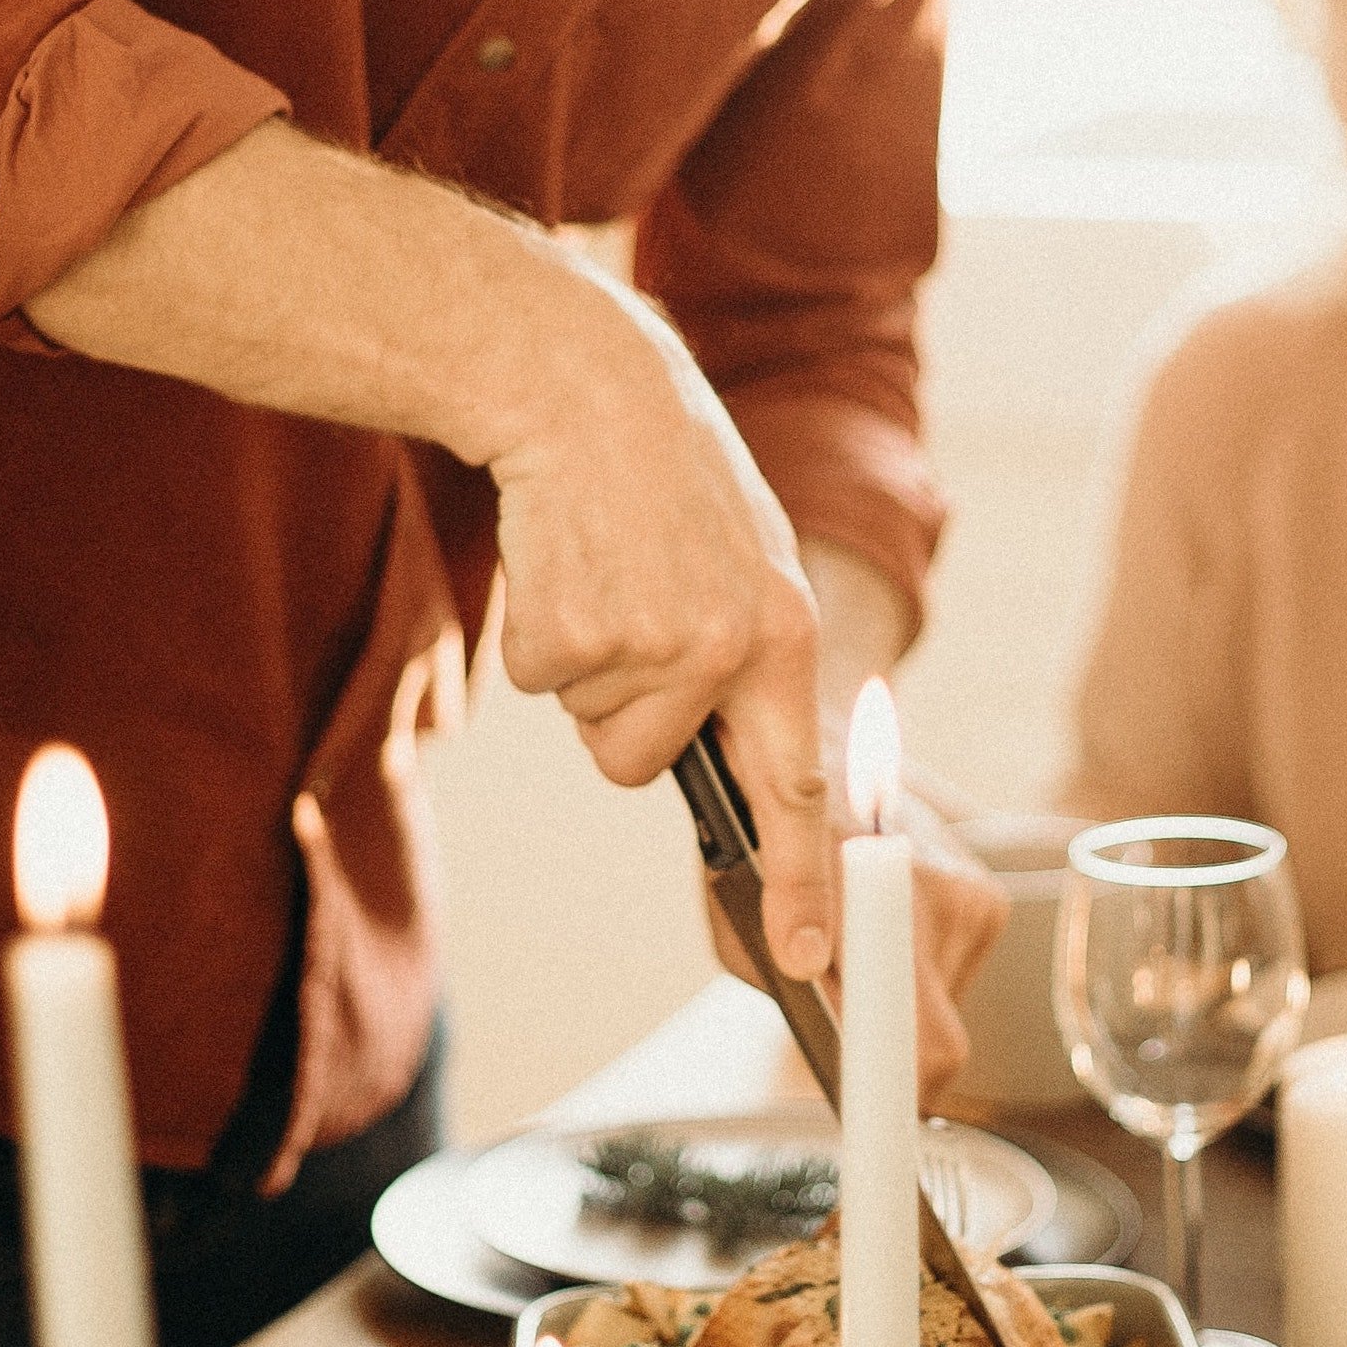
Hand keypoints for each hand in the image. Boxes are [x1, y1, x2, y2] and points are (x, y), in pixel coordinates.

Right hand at [488, 291, 835, 977]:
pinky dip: (538, 633)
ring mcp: (645, 648)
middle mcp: (722, 653)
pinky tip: (561, 560)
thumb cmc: (660, 473)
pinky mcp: (567, 639)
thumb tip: (720, 757)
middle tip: (628, 602)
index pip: (797, 790)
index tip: (807, 961)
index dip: (803, 884)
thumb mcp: (737, 558)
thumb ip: (741, 658)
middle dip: (623, 709)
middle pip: (643, 762)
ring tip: (601, 568)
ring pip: (591, 725)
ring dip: (584, 660)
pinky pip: (543, 682)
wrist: (578, 386)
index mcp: (780, 635)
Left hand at [701, 810, 1002, 1101]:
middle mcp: (929, 895)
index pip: (916, 1035)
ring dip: (899, 1008)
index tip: (880, 1122)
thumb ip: (766, 969)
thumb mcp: (731, 897)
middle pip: (936, 1045)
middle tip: (845, 1050)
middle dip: (889, 1062)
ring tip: (855, 946)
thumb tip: (816, 1050)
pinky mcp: (988, 896)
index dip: (898, 1092)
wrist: (830, 735)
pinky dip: (916, 974)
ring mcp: (969, 894)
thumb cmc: (765, 818)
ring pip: (944, 1013)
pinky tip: (886, 927)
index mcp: (860, 895)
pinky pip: (955, 977)